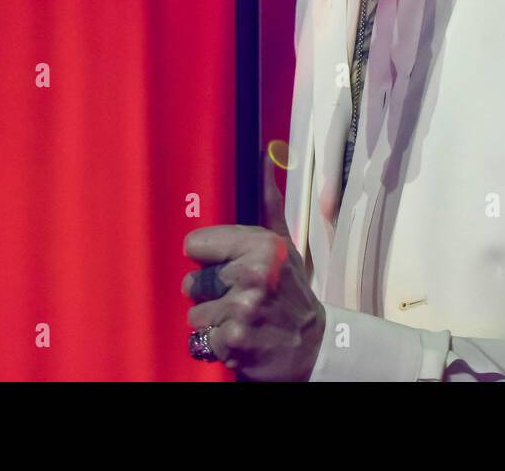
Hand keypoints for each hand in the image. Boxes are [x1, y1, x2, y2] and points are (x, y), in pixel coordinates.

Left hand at [182, 180, 324, 380]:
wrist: (312, 347)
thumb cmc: (292, 293)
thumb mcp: (284, 247)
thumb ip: (268, 204)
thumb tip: (264, 156)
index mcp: (262, 246)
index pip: (195, 245)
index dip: (209, 260)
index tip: (228, 268)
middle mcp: (253, 276)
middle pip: (192, 283)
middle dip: (211, 294)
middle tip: (239, 298)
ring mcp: (243, 311)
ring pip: (194, 314)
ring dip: (212, 321)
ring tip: (239, 319)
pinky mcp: (233, 343)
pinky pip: (199, 340)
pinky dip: (215, 344)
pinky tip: (239, 338)